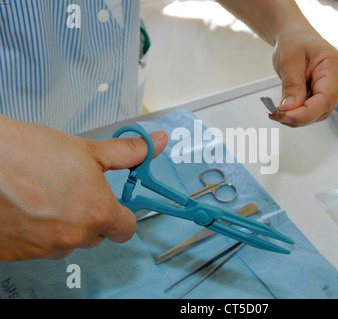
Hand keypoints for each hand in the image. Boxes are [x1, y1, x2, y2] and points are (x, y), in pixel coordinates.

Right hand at [0, 116, 167, 260]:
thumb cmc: (32, 151)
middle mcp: (74, 236)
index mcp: (98, 214)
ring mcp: (44, 248)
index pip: (126, 229)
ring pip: (66, 243)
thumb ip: (128, 153)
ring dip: (63, 227)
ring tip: (46, 198)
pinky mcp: (17, 254)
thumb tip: (156, 142)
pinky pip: (37, 248)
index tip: (115, 207)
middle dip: (91, 218)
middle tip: (74, 193)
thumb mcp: (89, 150)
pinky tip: (27, 209)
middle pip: (96, 236)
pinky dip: (36, 234)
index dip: (122, 216)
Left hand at [270, 23, 337, 125]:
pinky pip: (312, 110)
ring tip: (278, 111)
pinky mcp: (323, 95)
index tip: (284, 115)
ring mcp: (333, 89)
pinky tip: (285, 109)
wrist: (294, 36)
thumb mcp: (289, 60)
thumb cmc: (295, 41)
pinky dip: (297, 113)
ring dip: (297, 118)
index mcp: (334, 66)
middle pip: (322, 110)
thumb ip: (292, 86)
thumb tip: (290, 109)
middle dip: (298, 117)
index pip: (325, 99)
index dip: (305, 113)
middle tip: (276, 114)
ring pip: (317, 114)